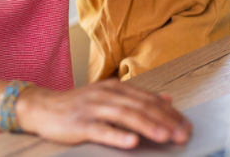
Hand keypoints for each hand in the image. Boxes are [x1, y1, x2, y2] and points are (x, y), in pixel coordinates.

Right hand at [16, 79, 191, 148]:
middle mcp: (107, 94)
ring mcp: (93, 108)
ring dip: (148, 126)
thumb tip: (167, 98)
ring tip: (166, 136)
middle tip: (183, 134)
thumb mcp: (109, 96)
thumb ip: (138, 97)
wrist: (42, 107)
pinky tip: (132, 142)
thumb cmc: (78, 106)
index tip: (186, 125)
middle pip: (141, 106)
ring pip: (125, 116)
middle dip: (165, 120)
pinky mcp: (79, 124)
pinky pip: (101, 130)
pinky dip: (118, 135)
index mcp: (116, 87)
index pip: (148, 99)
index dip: (170, 112)